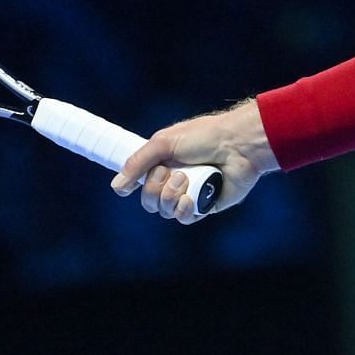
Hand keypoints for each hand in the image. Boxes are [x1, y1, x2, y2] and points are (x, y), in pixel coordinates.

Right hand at [111, 100, 278, 223]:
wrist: (238, 145)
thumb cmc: (204, 136)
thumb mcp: (164, 142)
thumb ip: (137, 163)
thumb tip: (117, 187)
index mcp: (164, 161)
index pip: (138, 181)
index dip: (132, 182)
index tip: (128, 182)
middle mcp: (175, 179)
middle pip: (148, 200)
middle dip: (153, 189)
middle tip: (169, 171)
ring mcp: (190, 193)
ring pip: (164, 210)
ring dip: (170, 195)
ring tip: (186, 178)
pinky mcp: (206, 205)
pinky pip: (184, 217)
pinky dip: (184, 209)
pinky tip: (190, 198)